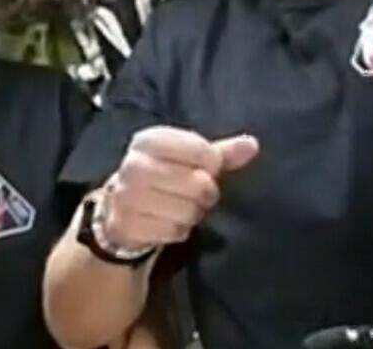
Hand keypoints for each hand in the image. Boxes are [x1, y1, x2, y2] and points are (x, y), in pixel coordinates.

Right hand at [99, 126, 258, 252]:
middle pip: (197, 183)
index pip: (200, 150)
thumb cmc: (163, 176)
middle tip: (198, 194)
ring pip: (186, 211)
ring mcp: (127, 196)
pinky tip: (170, 223)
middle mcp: (134, 164)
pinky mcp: (126, 224)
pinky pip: (172, 232)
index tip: (208, 169)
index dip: (213, 164)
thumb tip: (252, 145)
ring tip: (183, 208)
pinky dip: (178, 231)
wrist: (121, 207)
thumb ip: (220, 152)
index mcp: (149, 140)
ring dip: (192, 214)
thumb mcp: (188, 158)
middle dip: (205, 193)